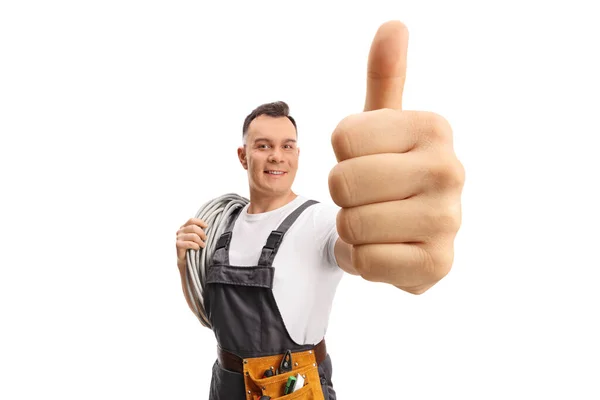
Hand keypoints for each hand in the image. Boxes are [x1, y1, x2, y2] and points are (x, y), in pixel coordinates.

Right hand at [175, 218, 207, 270]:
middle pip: (193, 227)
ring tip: (202, 245)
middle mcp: (180, 231)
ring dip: (200, 241)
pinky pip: (190, 243)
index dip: (200, 222)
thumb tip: (206, 226)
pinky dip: (196, 246)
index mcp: (184, 227)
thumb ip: (198, 231)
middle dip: (202, 233)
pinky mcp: (178, 245)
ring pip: (193, 236)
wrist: (185, 260)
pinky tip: (197, 248)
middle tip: (205, 239)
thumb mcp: (195, 237)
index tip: (206, 226)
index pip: (192, 220)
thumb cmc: (192, 247)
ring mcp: (178, 238)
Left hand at [328, 21, 464, 293]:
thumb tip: (393, 27)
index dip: (342, 155)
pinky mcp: (437, 264)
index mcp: (434, 128)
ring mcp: (448, 221)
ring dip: (349, 229)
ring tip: (376, 223)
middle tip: (369, 196)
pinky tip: (382, 250)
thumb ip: (384, 78)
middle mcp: (450, 170)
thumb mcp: (383, 125)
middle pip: (342, 182)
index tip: (368, 160)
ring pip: (351, 224)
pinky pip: (363, 262)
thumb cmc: (388, 169)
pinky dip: (358, 260)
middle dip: (343, 195)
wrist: (410, 231)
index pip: (342, 138)